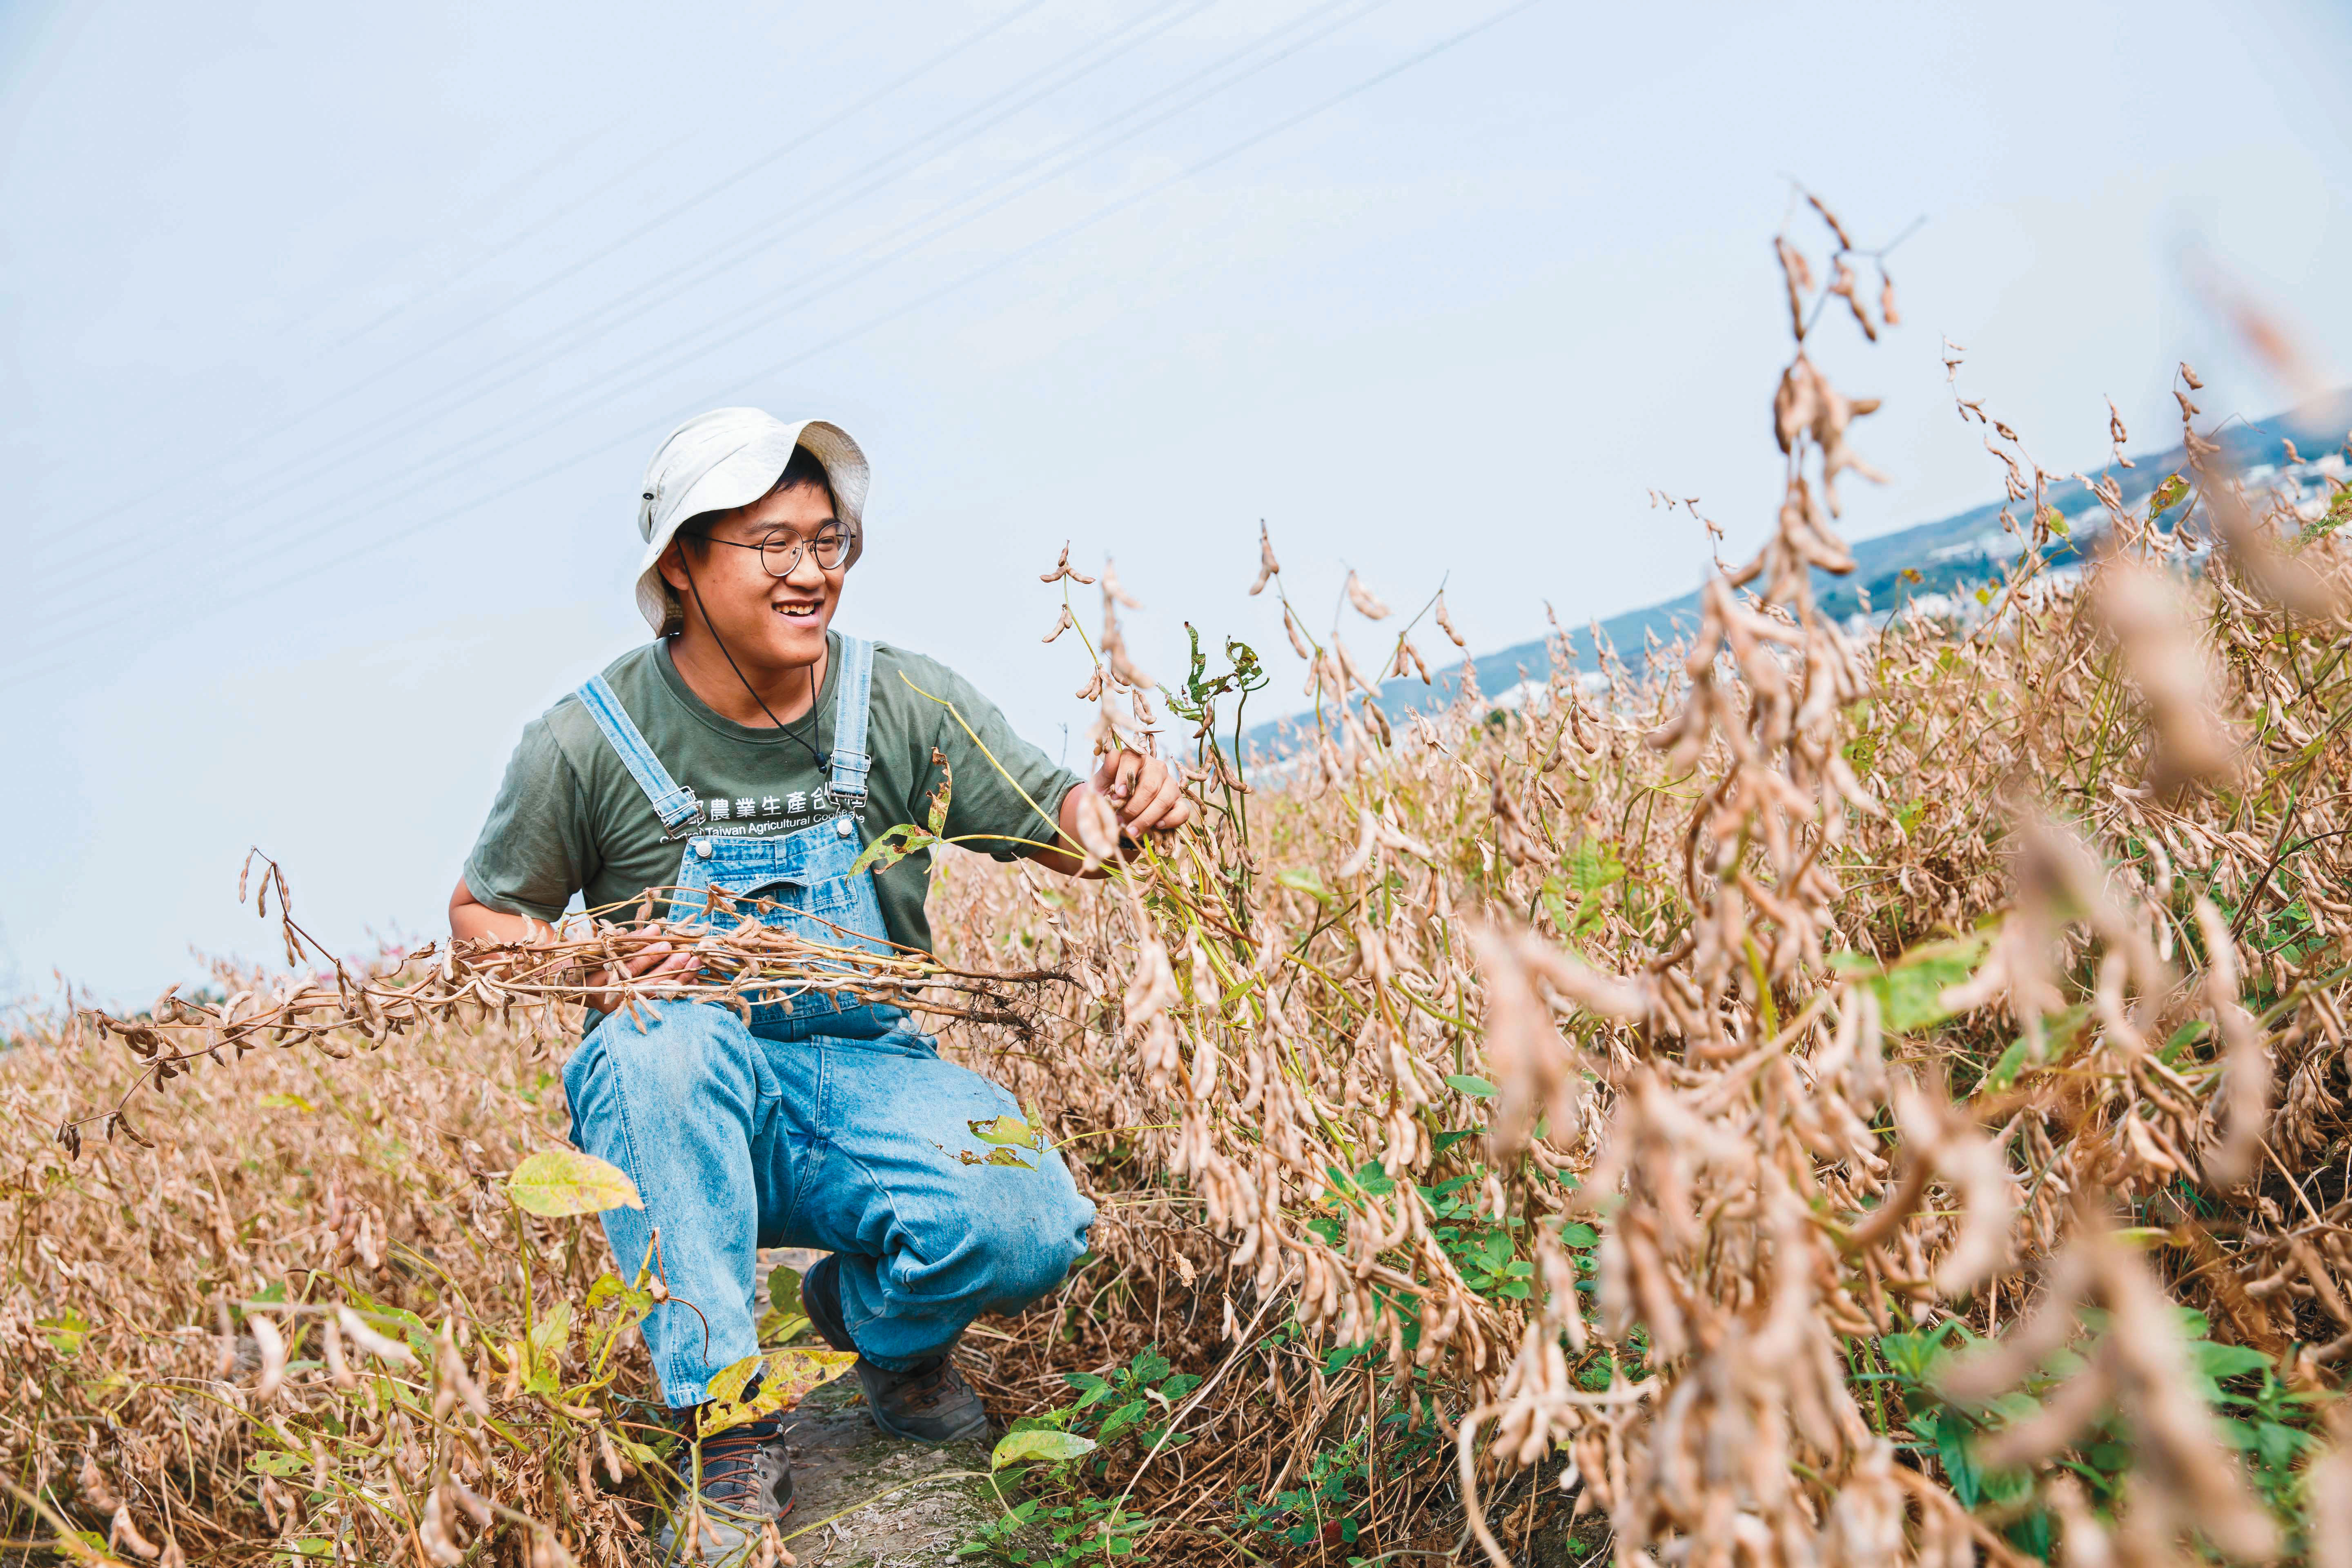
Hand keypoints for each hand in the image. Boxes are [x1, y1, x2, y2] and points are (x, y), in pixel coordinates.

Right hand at [578, 925, 700, 1012]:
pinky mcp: (635, 1012)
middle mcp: (612, 997)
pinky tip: (693, 981)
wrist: (577, 987)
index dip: (648, 955)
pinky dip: (677, 990)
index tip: (666, 942)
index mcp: (600, 978)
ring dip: (677, 979)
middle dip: (668, 968)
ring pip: (656, 994)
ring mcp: (624, 1007)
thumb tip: (657, 929)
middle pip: (645, 983)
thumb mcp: (605, 948)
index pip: (629, 966)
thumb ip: (630, 940)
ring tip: (695, 964)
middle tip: (686, 953)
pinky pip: (660, 1001)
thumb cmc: (591, 961)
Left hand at [1090, 747, 1194, 835]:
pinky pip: (1181, 812)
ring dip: (1146, 819)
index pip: (1133, 758)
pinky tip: (1156, 826)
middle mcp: (1157, 769)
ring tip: (1132, 830)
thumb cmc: (1112, 795)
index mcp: (1138, 759)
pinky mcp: (1179, 803)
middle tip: (1120, 819)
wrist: (1122, 813)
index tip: (1117, 794)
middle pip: (1150, 786)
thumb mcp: (1103, 784)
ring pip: (1164, 800)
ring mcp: (1171, 785)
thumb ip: (1107, 770)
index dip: (1124, 776)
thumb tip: (1112, 754)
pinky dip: (1169, 821)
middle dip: (1133, 807)